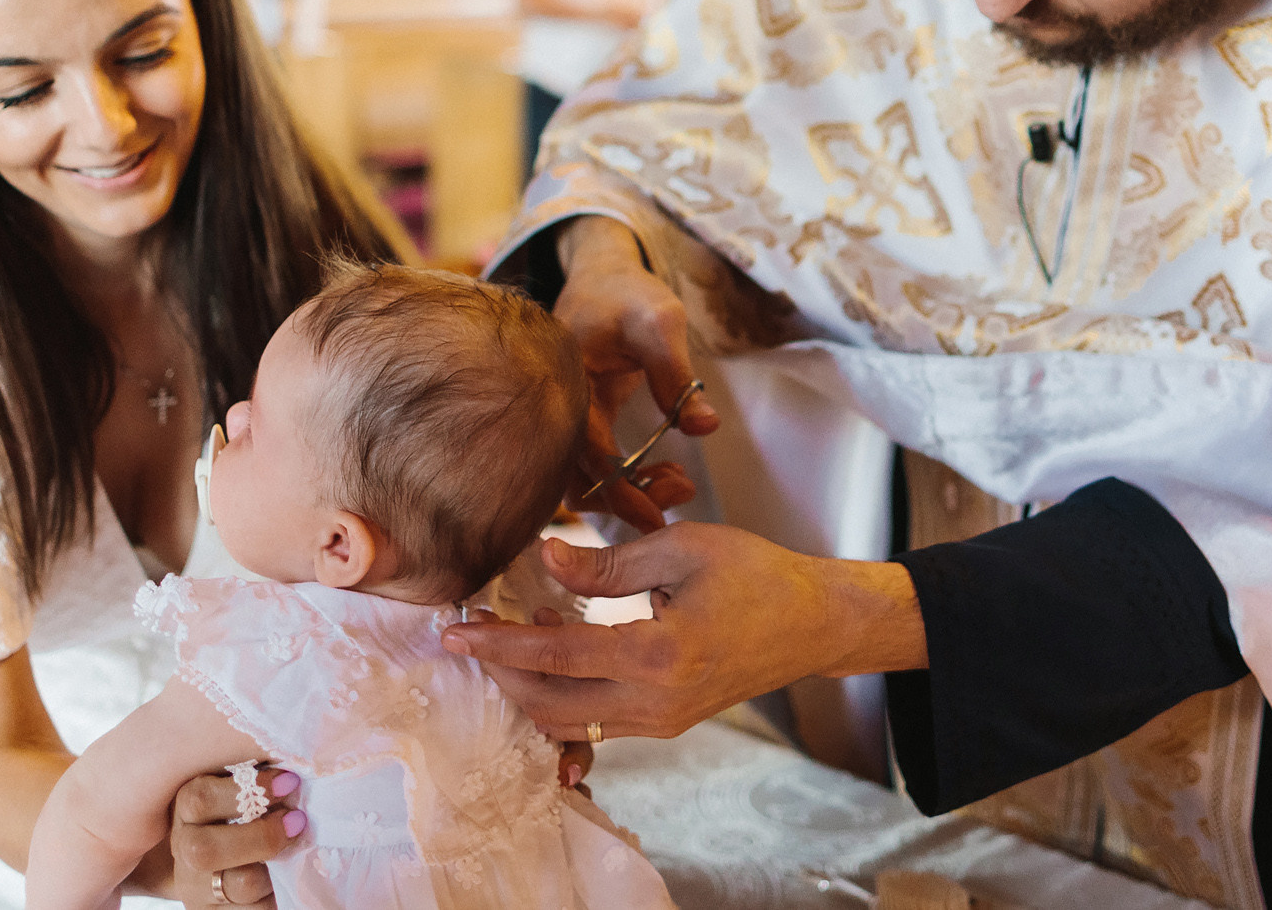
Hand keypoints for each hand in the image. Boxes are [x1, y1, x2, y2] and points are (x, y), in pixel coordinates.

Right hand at [166, 767, 301, 903]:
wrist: (211, 864)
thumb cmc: (238, 811)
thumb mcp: (237, 790)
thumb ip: (255, 779)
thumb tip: (296, 761)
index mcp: (186, 808)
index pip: (200, 799)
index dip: (250, 789)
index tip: (290, 782)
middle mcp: (184, 849)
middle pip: (207, 849)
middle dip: (262, 836)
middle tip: (297, 821)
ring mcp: (196, 887)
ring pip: (240, 883)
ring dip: (277, 868)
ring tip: (294, 853)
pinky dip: (275, 897)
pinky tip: (285, 882)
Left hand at [440, 526, 924, 741]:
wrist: (814, 622)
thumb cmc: (756, 574)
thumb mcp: (681, 549)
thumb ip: (606, 562)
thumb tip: (545, 557)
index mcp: (658, 654)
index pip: (556, 656)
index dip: (499, 644)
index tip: (457, 629)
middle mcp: (655, 701)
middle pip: (549, 703)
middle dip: (501, 671)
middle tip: (470, 632)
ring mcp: (660, 720)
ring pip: (568, 720)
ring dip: (528, 686)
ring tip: (509, 635)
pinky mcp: (665, 723)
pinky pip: (595, 721)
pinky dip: (561, 695)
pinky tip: (553, 652)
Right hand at [553, 217, 717, 531]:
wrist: (602, 276)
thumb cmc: (628, 294)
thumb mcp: (659, 323)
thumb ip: (677, 375)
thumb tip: (705, 428)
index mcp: (569, 387)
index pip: (588, 456)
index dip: (622, 493)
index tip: (658, 519)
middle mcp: (558, 410)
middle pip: (576, 483)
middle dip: (625, 501)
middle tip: (679, 492)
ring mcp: (566, 418)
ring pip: (581, 482)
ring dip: (624, 494)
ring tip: (677, 481)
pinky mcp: (580, 422)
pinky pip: (591, 467)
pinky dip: (622, 480)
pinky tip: (661, 470)